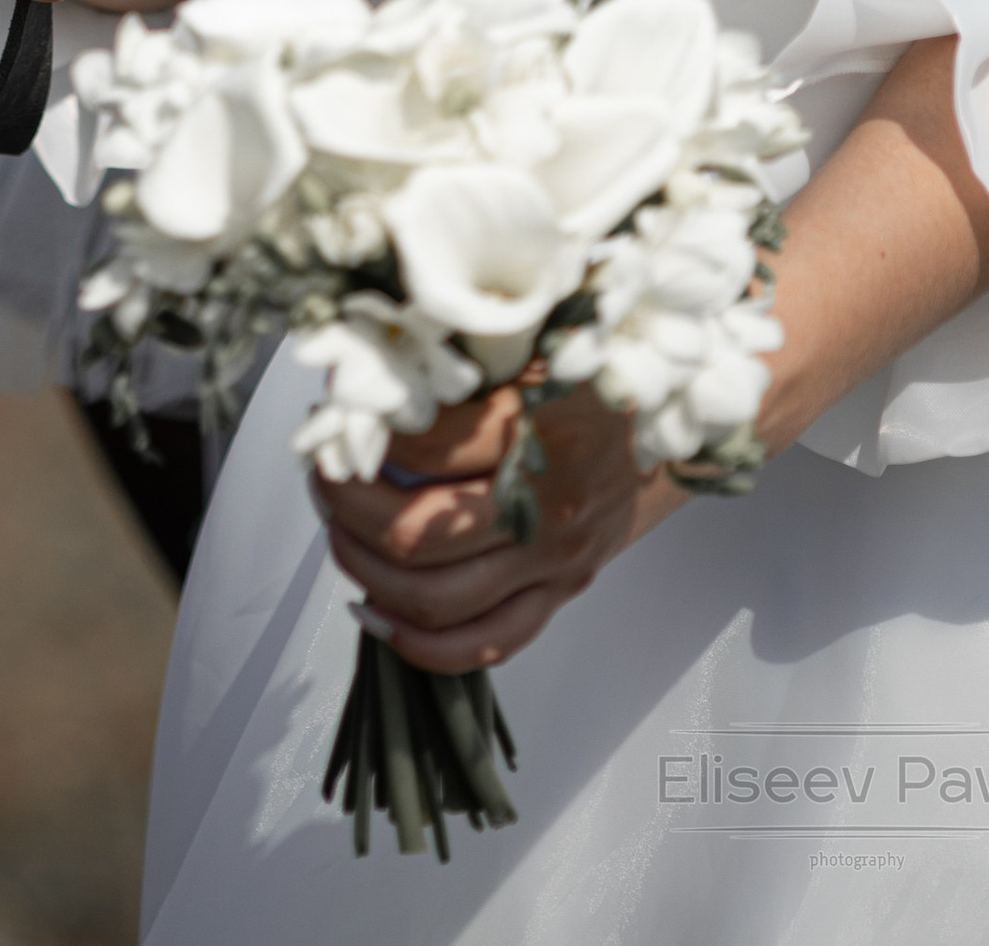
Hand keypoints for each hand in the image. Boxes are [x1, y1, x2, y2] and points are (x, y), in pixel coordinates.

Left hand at [311, 383, 680, 673]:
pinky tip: (373, 611)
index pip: (424, 448)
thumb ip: (455, 362)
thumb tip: (367, 372)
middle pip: (417, 535)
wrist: (665, 427)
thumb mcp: (526, 345)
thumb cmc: (584, 375)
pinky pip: (486, 644)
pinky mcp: (559, 596)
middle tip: (323, 473)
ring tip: (337, 529)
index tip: (334, 414)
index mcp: (539, 432)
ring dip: (366, 569)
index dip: (366, 434)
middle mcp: (546, 510)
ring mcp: (553, 563)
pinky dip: (421, 643)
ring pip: (438, 599)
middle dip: (349, 507)